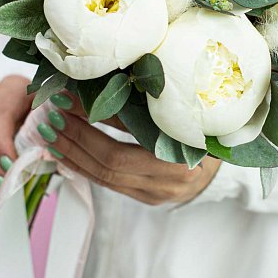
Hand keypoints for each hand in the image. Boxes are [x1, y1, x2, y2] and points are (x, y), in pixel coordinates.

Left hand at [47, 105, 221, 204]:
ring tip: (50, 135)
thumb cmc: (203, 115)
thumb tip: (95, 80)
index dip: (91, 116)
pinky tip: (67, 155)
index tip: (64, 98)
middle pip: (112, 161)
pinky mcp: (152, 198)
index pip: (126, 132)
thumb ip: (141, 95)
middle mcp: (175, 173)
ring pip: (108, 178)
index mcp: (184, 142)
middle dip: (75, 138)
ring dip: (74, 155)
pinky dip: (86, 169)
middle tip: (50, 117)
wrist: (228, 148)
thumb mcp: (177, 100)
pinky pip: (112, 186)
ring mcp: (163, 190)